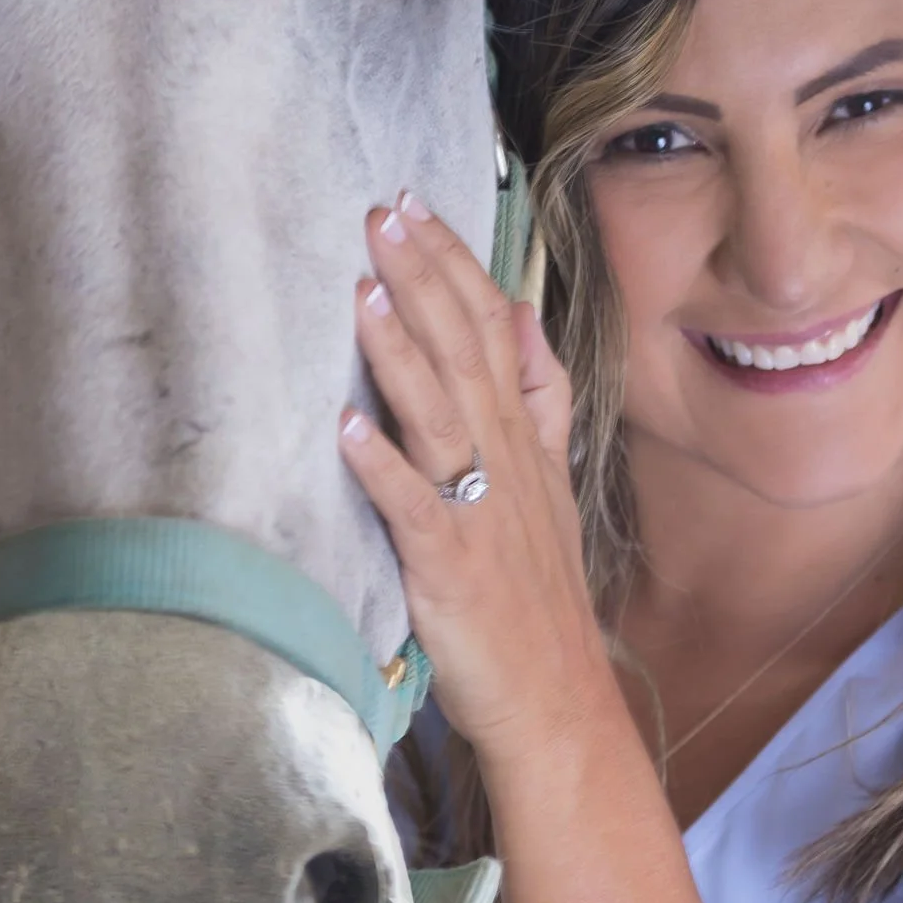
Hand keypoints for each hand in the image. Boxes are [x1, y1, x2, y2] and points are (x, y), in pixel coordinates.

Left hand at [338, 191, 613, 761]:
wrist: (556, 698)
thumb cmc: (538, 595)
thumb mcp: (552, 483)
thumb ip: (542, 398)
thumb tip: (523, 317)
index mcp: (521, 439)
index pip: (490, 329)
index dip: (453, 264)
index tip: (413, 204)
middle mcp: (502, 462)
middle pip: (463, 352)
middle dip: (422, 277)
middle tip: (380, 211)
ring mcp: (477, 513)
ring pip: (439, 414)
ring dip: (399, 350)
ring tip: (362, 287)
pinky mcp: (449, 568)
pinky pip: (414, 509)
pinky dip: (382, 467)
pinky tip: (345, 425)